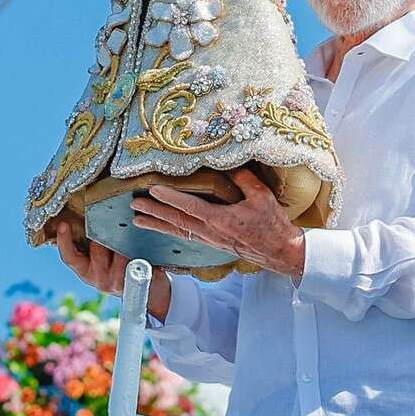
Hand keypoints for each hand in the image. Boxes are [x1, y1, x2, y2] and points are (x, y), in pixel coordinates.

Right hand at [55, 221, 171, 319]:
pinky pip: (135, 260)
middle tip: (113, 220)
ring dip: (125, 240)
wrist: (150, 291)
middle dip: (105, 232)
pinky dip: (139, 250)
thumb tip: (90, 217)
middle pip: (97, 248)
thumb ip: (94, 243)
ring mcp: (116, 282)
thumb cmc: (123, 267)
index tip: (63, 224)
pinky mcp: (134, 282)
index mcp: (86, 272)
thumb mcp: (104, 258)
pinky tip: (142, 247)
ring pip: (118, 252)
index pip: (70, 257)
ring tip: (132, 234)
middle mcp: (99, 280)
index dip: (64, 241)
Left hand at [130, 167, 306, 279]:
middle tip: (134, 206)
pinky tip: (159, 228)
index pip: (190, 207)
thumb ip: (244, 180)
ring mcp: (209, 239)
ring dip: (156, 224)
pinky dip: (169, 231)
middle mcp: (210, 232)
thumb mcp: (262, 197)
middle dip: (154, 212)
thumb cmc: (272, 224)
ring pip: (177, 231)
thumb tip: (229, 163)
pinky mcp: (211, 243)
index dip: (171, 198)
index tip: (153, 190)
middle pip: (176, 221)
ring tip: (136, 220)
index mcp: (220, 220)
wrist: (280, 252)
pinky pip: (185, 236)